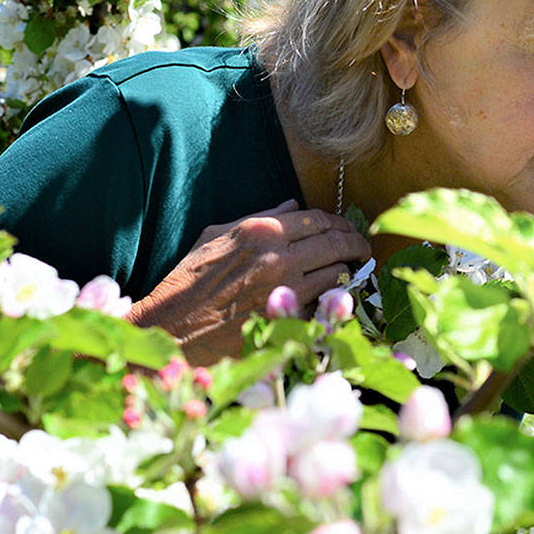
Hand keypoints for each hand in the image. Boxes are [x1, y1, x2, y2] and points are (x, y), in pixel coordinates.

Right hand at [129, 200, 372, 363]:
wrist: (172, 328)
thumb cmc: (187, 281)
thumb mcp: (217, 235)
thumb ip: (259, 217)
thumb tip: (292, 205)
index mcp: (261, 231)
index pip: (318, 218)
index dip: (341, 222)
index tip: (348, 228)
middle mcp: (278, 258)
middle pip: (336, 244)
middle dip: (356, 245)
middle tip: (362, 249)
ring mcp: (285, 292)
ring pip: (336, 277)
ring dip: (348, 274)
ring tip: (350, 273)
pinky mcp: (286, 322)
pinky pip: (323, 308)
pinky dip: (332, 303)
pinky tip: (333, 301)